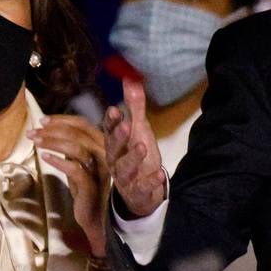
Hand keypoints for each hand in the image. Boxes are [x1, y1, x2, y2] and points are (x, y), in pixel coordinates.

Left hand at [31, 115, 110, 256]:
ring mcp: (99, 171)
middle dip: (53, 130)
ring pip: (77, 148)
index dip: (63, 120)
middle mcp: (105, 156)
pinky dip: (58, 161)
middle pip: (79, 134)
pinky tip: (45, 158)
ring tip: (36, 143)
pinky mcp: (91, 186)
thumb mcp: (79, 164)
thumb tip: (54, 131)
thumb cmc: (85, 189)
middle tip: (33, 132)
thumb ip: (73, 147)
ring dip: (53, 142)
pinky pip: (74, 169)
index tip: (43, 120)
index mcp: (103, 147)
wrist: (95, 218)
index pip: (84, 125)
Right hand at [105, 77, 166, 217]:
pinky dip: (151, 182)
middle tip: (126, 125)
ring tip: (143, 147)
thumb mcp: (138, 129)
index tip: (115, 110)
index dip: (111, 122)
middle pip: (113, 149)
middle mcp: (116, 160)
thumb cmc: (137, 155)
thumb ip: (135, 106)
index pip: (109, 130)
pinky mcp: (137, 192)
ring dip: (133, 158)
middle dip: (119, 137)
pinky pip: (142, 187)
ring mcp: (126, 177)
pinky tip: (160, 174)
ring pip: (125, 168)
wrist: (143, 191)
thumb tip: (130, 78)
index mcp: (115, 144)